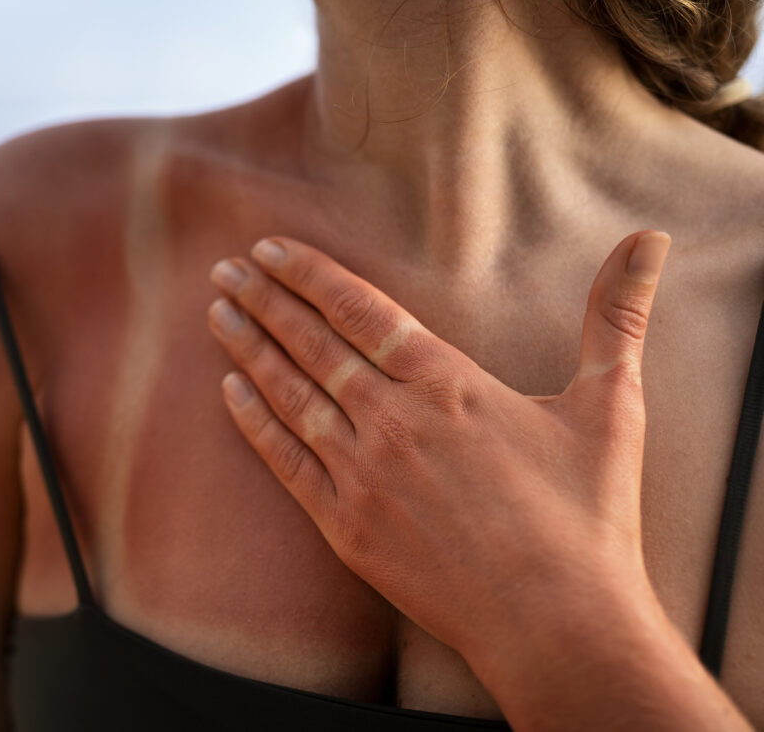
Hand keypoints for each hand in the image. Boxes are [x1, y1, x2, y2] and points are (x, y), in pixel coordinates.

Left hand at [205, 231, 671, 667]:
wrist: (555, 623)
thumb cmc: (587, 517)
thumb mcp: (610, 405)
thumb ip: (616, 319)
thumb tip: (648, 241)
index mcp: (448, 385)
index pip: (361, 312)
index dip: (311, 275)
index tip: (270, 248)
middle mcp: (393, 421)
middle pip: (313, 345)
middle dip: (265, 301)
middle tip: (224, 269)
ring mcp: (362, 474)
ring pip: (291, 394)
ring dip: (249, 349)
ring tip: (216, 312)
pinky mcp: (345, 526)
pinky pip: (286, 461)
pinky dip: (254, 422)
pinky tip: (229, 391)